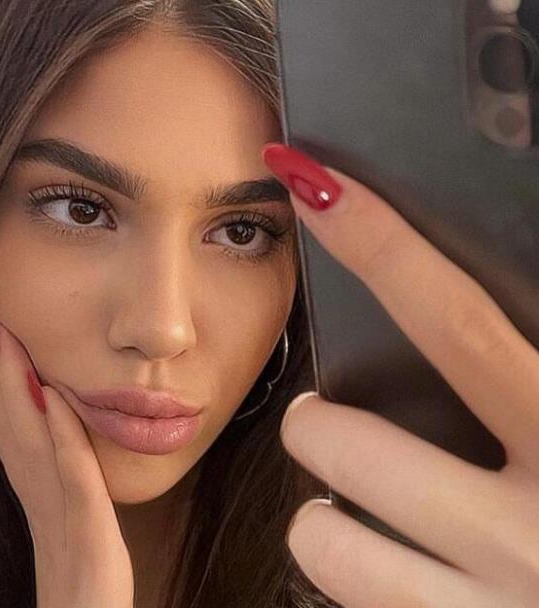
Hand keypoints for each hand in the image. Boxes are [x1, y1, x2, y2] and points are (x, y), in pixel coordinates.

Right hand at [0, 278, 134, 607]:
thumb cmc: (77, 553)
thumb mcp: (59, 495)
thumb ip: (50, 452)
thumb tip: (46, 406)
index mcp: (27, 471)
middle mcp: (31, 479)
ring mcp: (54, 499)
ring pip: (26, 427)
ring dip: (10, 376)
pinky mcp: (84, 522)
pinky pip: (70, 468)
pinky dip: (59, 430)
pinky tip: (50, 394)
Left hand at [263, 143, 538, 607]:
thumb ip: (529, 357)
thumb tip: (484, 303)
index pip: (460, 326)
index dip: (381, 246)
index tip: (313, 183)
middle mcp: (537, 539)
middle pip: (354, 448)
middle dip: (315, 423)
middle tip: (323, 418)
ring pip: (329, 544)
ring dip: (322, 516)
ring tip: (350, 507)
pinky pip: (351, 603)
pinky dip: (352, 576)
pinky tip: (396, 570)